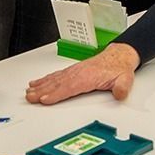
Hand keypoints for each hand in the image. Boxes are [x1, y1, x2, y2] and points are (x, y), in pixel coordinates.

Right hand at [25, 43, 139, 104]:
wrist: (119, 56)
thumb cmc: (119, 68)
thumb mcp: (125, 79)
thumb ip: (122, 87)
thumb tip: (119, 94)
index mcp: (89, 76)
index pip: (70, 87)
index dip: (56, 94)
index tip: (44, 99)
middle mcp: (78, 73)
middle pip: (58, 83)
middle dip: (42, 91)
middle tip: (30, 97)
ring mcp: (74, 71)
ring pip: (54, 79)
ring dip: (40, 85)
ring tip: (29, 92)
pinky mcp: (72, 71)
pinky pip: (55, 76)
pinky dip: (44, 80)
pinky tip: (36, 83)